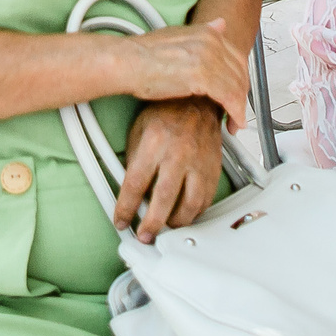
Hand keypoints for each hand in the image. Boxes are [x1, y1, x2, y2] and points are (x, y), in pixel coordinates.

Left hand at [117, 99, 226, 242]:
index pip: (135, 184)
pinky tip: (185, 215)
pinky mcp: (213, 167)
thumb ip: (134, 162)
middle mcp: (178, 152)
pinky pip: (206, 198)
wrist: (198, 99)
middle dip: (152, 224)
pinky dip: (195, 212)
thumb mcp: (139, 130)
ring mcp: (199, 161)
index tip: (121, 221)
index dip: (126, 208)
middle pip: (163, 199)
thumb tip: (129, 193)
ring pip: (190, 204)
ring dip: (176, 222)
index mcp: (154, 141)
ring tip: (166, 228)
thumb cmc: (166, 112)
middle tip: (145, 235)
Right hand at [122, 17, 246, 127]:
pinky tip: (234, 123)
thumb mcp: (177, 35)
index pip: (238, 59)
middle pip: (240, 74)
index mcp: (208, 33)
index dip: (240, 80)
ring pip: (237, 87)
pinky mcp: (202, 77)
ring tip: (236, 123)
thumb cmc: (143, 54)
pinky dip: (236, 113)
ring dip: (240, 109)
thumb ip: (202, 33)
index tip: (237, 95)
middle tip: (238, 113)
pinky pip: (230, 98)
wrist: (126, 62)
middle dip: (242, 96)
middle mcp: (212, 43)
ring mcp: (208, 58)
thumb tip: (220, 24)